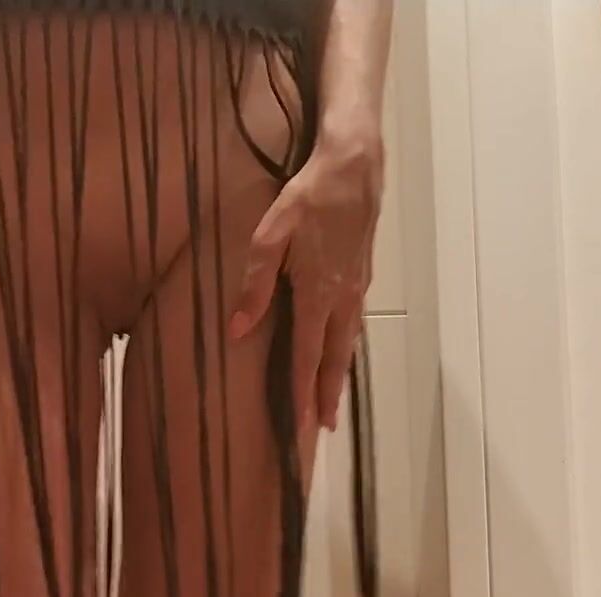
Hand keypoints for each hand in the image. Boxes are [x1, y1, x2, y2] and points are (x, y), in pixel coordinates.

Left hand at [230, 130, 383, 430]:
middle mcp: (343, 297)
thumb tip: (238, 330)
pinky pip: (352, 322)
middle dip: (327, 394)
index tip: (303, 423)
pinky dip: (344, 345)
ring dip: (338, 373)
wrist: (355, 165)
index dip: (303, 391)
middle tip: (324, 427)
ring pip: (347, 341)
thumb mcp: (270, 236)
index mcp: (317, 293)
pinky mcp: (362, 273)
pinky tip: (337, 349)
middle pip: (334, 357)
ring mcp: (357, 286)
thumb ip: (254, 284)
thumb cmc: (308, 196)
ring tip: (331, 399)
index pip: (307, 354)